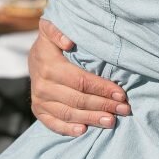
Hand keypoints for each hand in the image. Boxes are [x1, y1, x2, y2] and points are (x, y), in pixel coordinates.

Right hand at [29, 19, 130, 135]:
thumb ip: (57, 30)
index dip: (102, 88)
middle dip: (103, 105)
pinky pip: (53, 123)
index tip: (121, 94)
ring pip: (69, 113)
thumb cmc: (52, 42)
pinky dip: (68, 128)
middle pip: (78, 99)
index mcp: (49, 66)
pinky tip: (83, 130)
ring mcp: (39, 99)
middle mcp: (42, 85)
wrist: (35, 55)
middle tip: (124, 109)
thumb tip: (69, 43)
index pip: (81, 81)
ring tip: (111, 121)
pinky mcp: (38, 110)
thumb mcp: (51, 29)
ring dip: (92, 118)